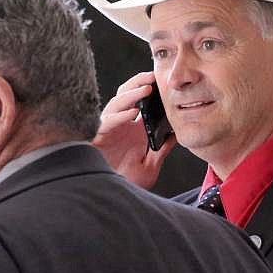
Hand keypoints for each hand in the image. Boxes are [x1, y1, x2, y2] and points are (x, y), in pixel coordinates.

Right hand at [93, 71, 175, 188]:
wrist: (108, 195)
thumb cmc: (126, 180)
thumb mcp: (150, 165)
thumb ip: (162, 150)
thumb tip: (176, 135)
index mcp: (132, 128)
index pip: (139, 102)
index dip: (148, 89)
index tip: (163, 82)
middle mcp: (119, 124)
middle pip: (125, 95)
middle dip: (138, 83)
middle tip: (153, 76)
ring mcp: (107, 129)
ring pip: (116, 104)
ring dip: (131, 96)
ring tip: (146, 90)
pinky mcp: (96, 138)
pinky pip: (106, 122)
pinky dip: (119, 116)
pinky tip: (131, 114)